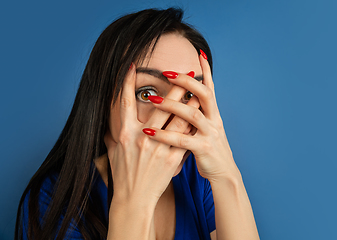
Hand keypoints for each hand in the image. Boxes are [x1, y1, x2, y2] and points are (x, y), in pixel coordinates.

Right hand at [104, 64, 199, 204]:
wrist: (134, 199)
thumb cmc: (122, 174)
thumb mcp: (112, 150)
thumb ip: (112, 131)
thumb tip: (109, 116)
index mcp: (125, 134)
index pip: (124, 102)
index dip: (126, 82)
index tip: (132, 65)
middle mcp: (142, 138)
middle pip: (162, 107)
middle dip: (175, 87)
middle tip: (185, 72)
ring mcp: (159, 148)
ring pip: (178, 120)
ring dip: (190, 103)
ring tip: (199, 90)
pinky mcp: (172, 159)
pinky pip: (185, 137)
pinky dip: (193, 125)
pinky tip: (202, 115)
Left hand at [142, 55, 239, 181]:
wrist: (224, 174)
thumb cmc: (210, 151)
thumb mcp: (207, 130)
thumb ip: (196, 117)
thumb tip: (186, 103)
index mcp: (214, 115)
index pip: (210, 88)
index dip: (206, 71)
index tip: (199, 54)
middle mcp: (214, 120)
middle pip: (203, 94)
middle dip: (186, 81)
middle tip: (167, 71)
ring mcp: (210, 134)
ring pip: (192, 114)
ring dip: (172, 105)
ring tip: (153, 99)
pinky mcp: (204, 148)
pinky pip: (182, 140)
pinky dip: (164, 135)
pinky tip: (149, 132)